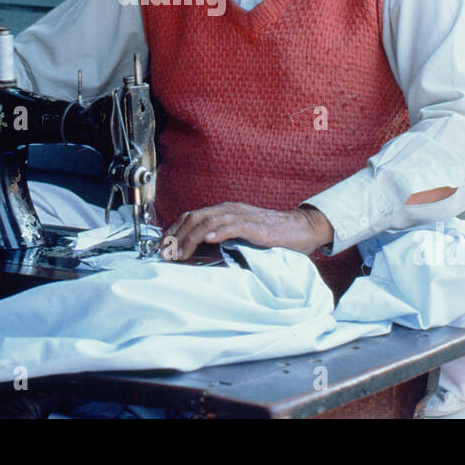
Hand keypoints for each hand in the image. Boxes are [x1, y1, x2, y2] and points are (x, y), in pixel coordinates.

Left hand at [160, 202, 333, 260]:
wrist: (302, 228)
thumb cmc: (272, 235)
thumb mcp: (241, 235)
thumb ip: (221, 238)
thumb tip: (197, 251)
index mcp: (225, 211)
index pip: (191, 215)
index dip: (173, 229)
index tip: (162, 245)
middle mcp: (230, 210)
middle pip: (195, 217)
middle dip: (176, 236)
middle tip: (165, 253)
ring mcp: (243, 216)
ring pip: (209, 222)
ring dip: (191, 238)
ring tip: (180, 254)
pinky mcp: (257, 227)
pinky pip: (234, 226)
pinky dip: (219, 232)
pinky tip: (208, 240)